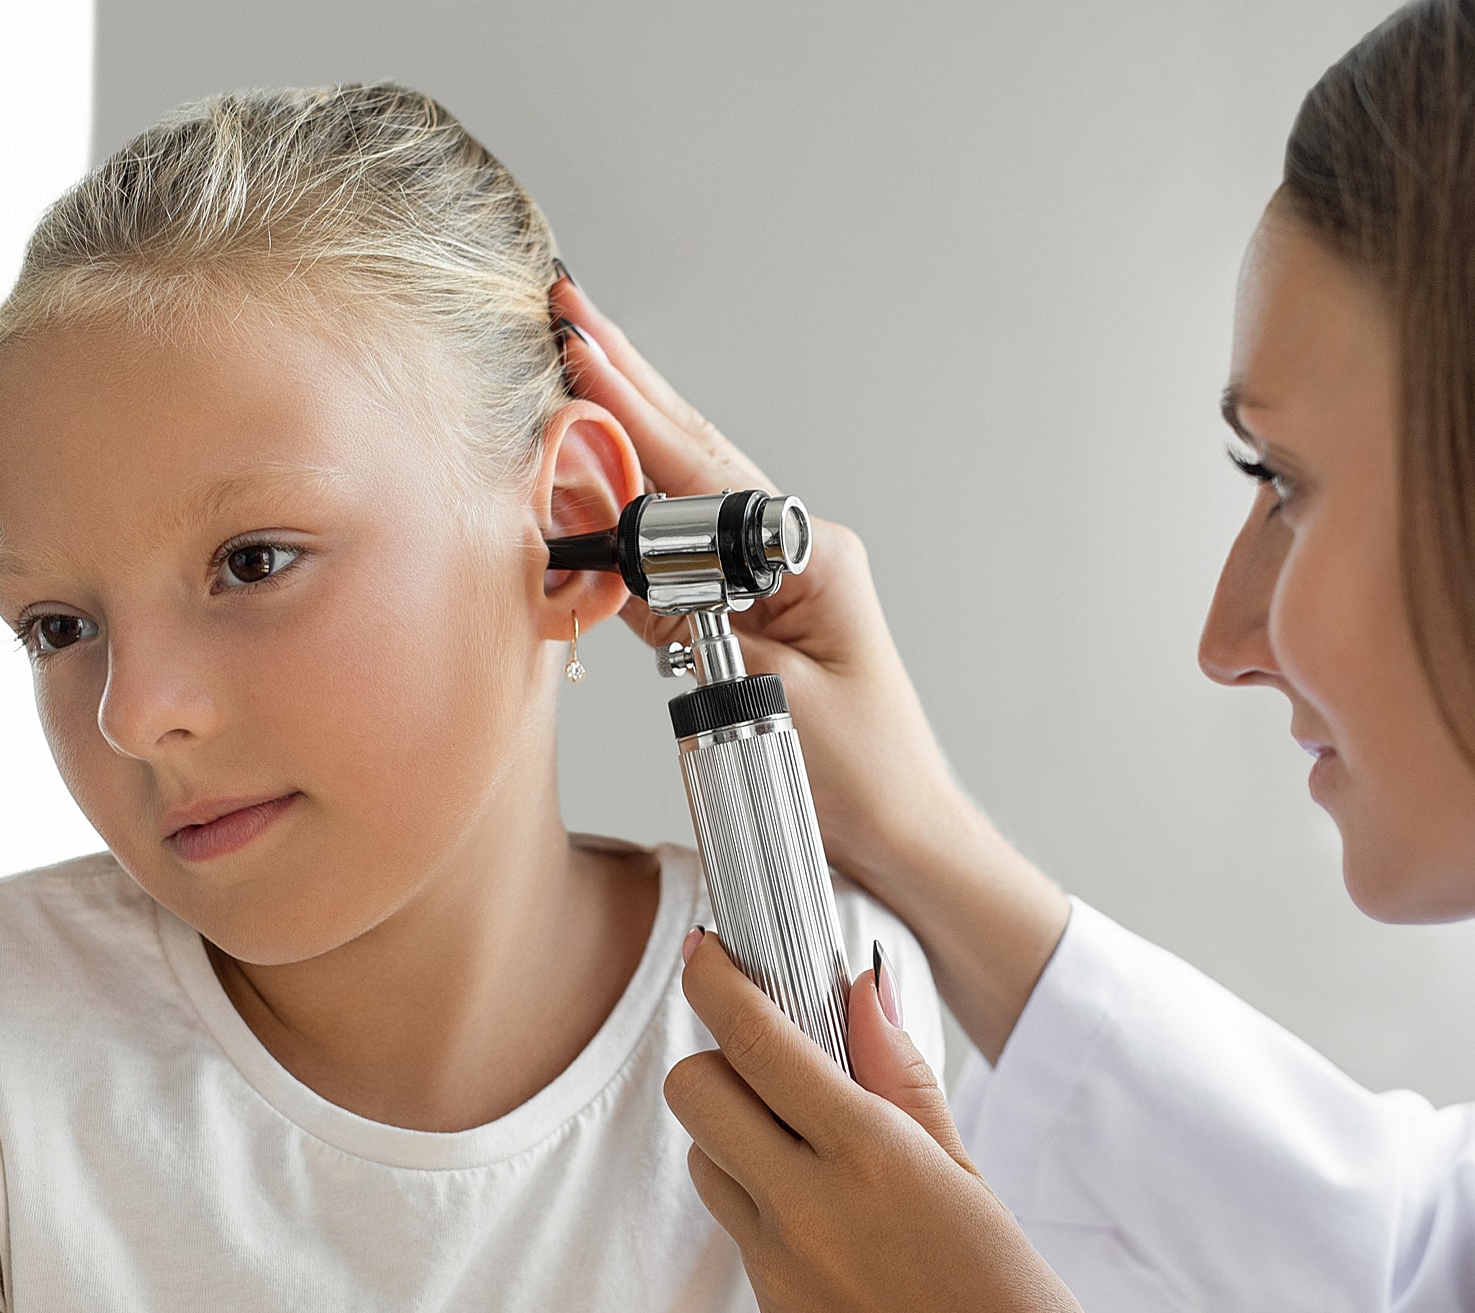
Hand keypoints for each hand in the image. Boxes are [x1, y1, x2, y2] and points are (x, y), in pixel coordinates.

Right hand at [552, 275, 953, 887]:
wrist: (904, 841)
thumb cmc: (858, 783)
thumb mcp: (767, 699)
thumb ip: (686, 624)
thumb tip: (616, 558)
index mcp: (812, 556)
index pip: (698, 472)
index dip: (629, 411)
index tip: (579, 348)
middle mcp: (799, 552)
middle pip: (696, 453)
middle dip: (627, 382)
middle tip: (570, 309)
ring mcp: (781, 578)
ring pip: (691, 488)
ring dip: (631, 425)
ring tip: (579, 356)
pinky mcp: (762, 612)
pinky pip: (687, 543)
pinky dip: (640, 495)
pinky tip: (604, 465)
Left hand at [664, 929, 1116, 1312]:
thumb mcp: (975, 1185)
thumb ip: (906, 1084)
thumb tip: (865, 990)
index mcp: (872, 1159)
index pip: (757, 1042)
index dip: (718, 983)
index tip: (709, 954)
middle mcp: (809, 1211)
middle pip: (695, 1094)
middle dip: (717, 1059)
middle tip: (767, 1058)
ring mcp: (781, 1270)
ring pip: (706, 1163)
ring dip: (734, 1134)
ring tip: (803, 1140)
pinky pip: (737, 1231)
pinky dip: (760, 1199)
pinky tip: (822, 1210)